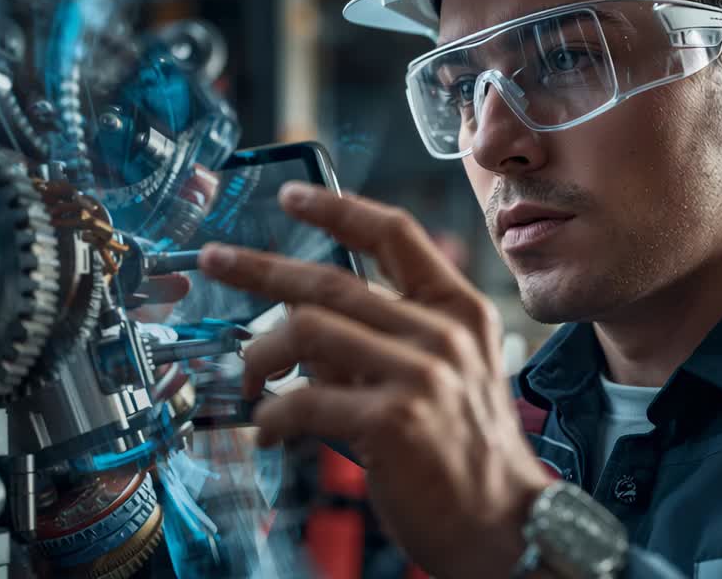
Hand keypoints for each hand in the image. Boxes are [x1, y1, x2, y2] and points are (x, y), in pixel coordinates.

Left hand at [197, 181, 554, 577]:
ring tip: (252, 378)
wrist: (505, 525)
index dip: (338, 208)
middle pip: (330, 278)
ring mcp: (418, 376)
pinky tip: (270, 429)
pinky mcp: (391, 422)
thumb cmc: (468, 453)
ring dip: (261, 354)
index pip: (395, 234)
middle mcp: (441, 334)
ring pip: (305, 331)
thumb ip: (388, 340)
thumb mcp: (449, 375)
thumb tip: (306, 325)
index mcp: (458, 311)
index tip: (291, 196)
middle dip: (258, 268)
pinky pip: (303, 400)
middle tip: (216, 260)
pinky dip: (272, 415)